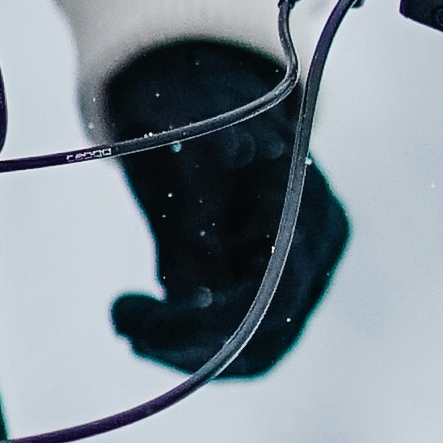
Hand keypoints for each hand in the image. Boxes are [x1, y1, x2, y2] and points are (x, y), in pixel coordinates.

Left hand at [102, 39, 349, 379]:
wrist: (203, 93)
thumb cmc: (193, 107)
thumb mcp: (185, 145)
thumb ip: (194, 213)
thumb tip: (189, 295)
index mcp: (309, 204)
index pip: (273, 295)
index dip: (206, 324)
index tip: (132, 318)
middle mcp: (319, 245)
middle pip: (269, 335)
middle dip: (188, 343)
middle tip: (122, 322)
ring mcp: (304, 269)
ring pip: (257, 348)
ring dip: (186, 348)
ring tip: (128, 320)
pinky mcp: (277, 285)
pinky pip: (245, 338)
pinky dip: (194, 341)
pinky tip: (149, 322)